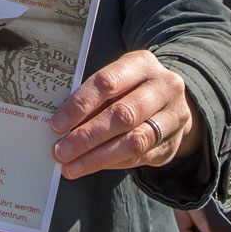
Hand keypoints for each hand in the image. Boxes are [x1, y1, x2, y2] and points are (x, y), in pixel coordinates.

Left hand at [50, 50, 199, 179]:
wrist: (172, 103)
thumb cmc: (131, 88)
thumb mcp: (116, 80)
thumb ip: (93, 97)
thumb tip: (60, 125)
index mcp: (142, 64)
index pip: (107, 83)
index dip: (80, 105)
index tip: (57, 125)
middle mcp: (163, 88)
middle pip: (123, 115)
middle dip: (87, 136)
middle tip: (61, 152)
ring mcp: (173, 116)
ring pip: (134, 141)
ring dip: (98, 157)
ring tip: (71, 167)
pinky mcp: (173, 142)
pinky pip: (140, 157)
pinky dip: (112, 163)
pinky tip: (92, 167)